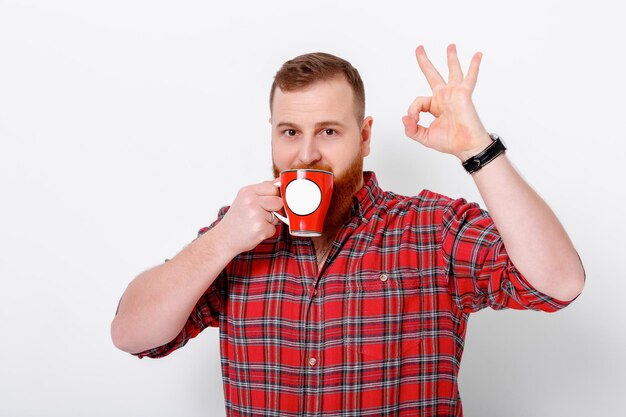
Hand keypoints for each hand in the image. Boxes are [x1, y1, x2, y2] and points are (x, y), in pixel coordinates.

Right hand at [213, 180, 282, 255]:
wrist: (224, 238)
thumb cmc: (237, 219)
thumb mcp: (245, 199)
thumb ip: (262, 191)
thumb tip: (280, 182)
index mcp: (248, 192)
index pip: (273, 187)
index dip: (275, 195)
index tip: (271, 200)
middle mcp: (251, 201)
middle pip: (278, 201)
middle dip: (274, 209)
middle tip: (260, 214)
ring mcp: (256, 215)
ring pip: (277, 216)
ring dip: (270, 221)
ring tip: (254, 222)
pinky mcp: (261, 228)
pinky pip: (274, 228)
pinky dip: (267, 231)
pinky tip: (255, 231)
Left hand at [402, 44, 492, 160]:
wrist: (466, 146)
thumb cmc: (450, 142)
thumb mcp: (424, 136)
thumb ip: (411, 129)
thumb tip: (404, 118)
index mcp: (435, 105)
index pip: (418, 101)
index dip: (413, 110)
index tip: (414, 119)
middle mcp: (444, 97)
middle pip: (432, 74)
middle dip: (424, 61)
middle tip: (419, 48)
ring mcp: (454, 94)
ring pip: (452, 71)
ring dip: (451, 57)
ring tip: (450, 45)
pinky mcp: (464, 94)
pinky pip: (470, 77)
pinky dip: (474, 66)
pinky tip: (478, 55)